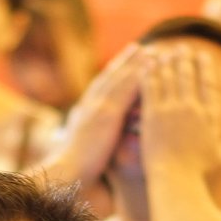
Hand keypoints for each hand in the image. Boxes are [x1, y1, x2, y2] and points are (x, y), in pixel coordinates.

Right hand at [35, 45, 142, 183]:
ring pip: (119, 79)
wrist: (69, 173)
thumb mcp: (83, 146)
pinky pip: (126, 89)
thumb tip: (88, 137)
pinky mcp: (107, 113)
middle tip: (138, 48)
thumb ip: (89, 136)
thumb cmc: (76, 168)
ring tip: (149, 51)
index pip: (100, 87)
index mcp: (85, 112)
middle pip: (110, 77)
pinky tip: (151, 67)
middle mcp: (91, 104)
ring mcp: (98, 107)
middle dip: (124, 62)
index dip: (112, 73)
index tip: (120, 65)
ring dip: (134, 63)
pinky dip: (138, 75)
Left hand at [138, 42, 220, 184]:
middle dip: (185, 58)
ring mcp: (171, 110)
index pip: (208, 84)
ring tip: (165, 52)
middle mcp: (192, 108)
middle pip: (188, 75)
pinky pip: (150, 87)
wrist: (175, 179)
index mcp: (209, 115)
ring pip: (168, 77)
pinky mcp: (152, 114)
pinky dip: (149, 73)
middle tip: (182, 47)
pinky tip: (146, 64)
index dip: (205, 67)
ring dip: (167, 61)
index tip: (203, 56)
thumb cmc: (199, 171)